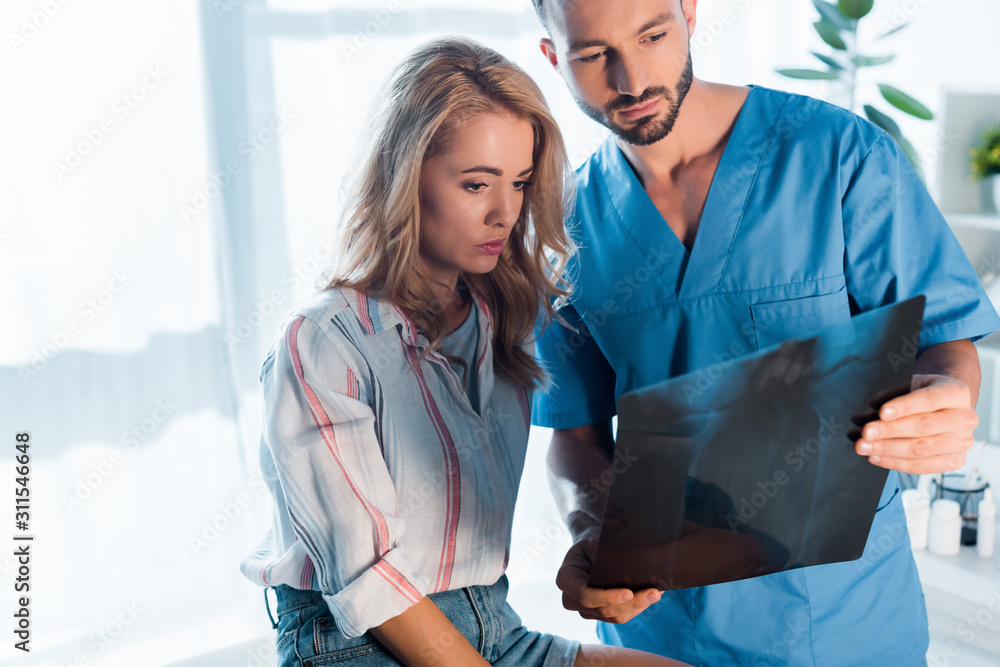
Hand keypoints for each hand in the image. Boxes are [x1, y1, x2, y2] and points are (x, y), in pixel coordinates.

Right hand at [555, 527, 661, 623]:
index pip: (585, 595)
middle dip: (630, 604)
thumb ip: (603, 552)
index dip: (606, 597)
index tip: (628, 593)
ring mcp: (586, 609)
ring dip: (637, 607)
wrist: (590, 546)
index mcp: (566, 579)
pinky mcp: (600, 612)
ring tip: (655, 593)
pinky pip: (620, 616)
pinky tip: (649, 596)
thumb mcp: (592, 540)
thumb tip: (626, 562)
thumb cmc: (590, 540)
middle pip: (602, 610)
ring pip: (614, 616)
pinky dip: (636, 607)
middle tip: (653, 593)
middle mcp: (572, 598)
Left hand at [854, 374, 977, 473]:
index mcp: (956, 393)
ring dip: (887, 449)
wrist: (947, 408)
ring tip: (862, 446)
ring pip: (920, 449)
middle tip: (864, 432)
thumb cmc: (923, 395)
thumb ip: (889, 398)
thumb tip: (863, 417)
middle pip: (923, 427)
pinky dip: (894, 462)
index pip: (928, 399)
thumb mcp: (909, 386)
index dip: (904, 406)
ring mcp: (962, 442)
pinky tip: (874, 457)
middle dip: (889, 431)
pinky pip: (921, 466)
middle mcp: (965, 418)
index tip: (881, 412)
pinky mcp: (955, 461)